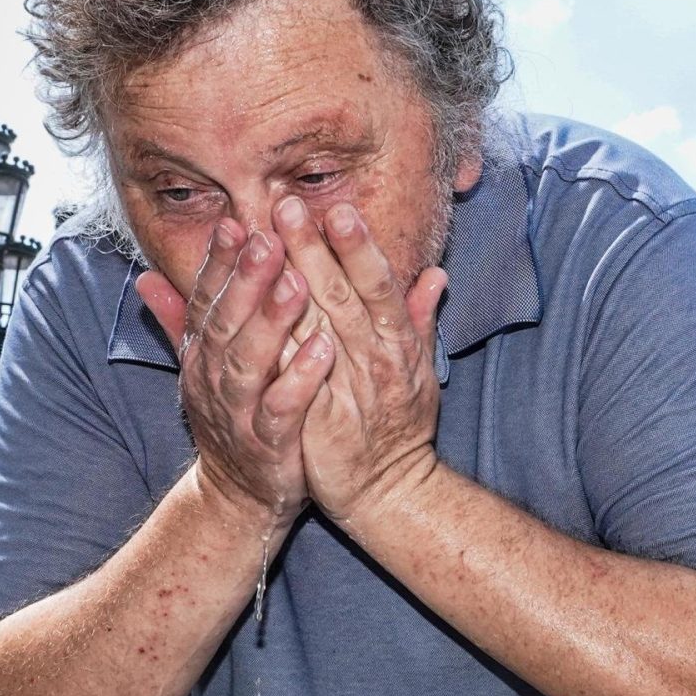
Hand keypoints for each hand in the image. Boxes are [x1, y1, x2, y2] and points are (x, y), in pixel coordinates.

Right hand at [137, 218, 333, 533]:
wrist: (237, 501)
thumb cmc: (234, 422)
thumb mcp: (204, 369)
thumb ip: (180, 321)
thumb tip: (144, 277)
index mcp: (203, 356)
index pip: (207, 300)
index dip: (219, 262)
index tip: (236, 221)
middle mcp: (213, 379)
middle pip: (225, 322)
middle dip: (245, 279)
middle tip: (268, 236)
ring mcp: (238, 413)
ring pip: (248, 361)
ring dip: (272, 321)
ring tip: (297, 282)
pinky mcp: (268, 445)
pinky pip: (282, 409)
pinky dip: (300, 379)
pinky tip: (326, 350)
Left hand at [273, 196, 445, 525]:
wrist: (389, 492)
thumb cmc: (401, 427)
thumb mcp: (420, 371)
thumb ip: (421, 320)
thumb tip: (436, 276)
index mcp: (396, 343)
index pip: (376, 283)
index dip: (356, 245)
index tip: (334, 206)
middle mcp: (377, 360)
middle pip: (342, 295)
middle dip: (313, 248)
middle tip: (286, 204)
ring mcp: (351, 391)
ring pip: (317, 330)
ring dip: (290, 286)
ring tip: (266, 245)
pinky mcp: (323, 420)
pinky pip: (299, 379)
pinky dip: (284, 351)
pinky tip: (259, 320)